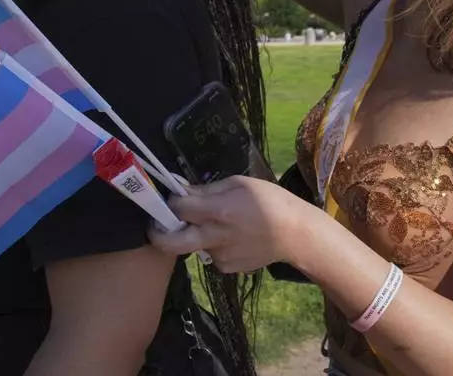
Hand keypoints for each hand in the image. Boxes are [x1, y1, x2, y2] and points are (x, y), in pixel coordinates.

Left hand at [147, 176, 315, 273]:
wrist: (296, 234)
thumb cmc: (270, 200)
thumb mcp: (239, 184)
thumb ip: (206, 189)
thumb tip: (179, 189)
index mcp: (217, 211)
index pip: (177, 208)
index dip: (171, 201)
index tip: (173, 198)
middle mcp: (214, 237)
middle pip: (170, 243)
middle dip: (156, 235)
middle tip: (158, 225)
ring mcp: (220, 257)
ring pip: (193, 246)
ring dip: (195, 236)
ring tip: (217, 225)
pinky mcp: (227, 268)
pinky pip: (210, 255)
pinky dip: (214, 245)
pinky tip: (233, 238)